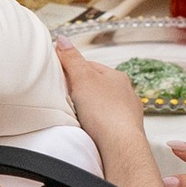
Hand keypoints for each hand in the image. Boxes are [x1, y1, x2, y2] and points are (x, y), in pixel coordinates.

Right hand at [54, 40, 147, 159]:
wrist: (120, 146)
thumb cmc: (106, 113)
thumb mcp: (82, 78)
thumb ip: (72, 59)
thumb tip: (63, 40)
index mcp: (117, 76)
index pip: (90, 66)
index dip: (72, 69)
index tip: (59, 74)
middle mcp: (125, 93)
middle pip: (96, 86)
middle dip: (81, 90)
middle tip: (65, 96)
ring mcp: (126, 113)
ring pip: (102, 105)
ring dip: (89, 108)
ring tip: (75, 114)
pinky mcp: (123, 132)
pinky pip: (105, 123)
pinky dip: (95, 124)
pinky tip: (88, 128)